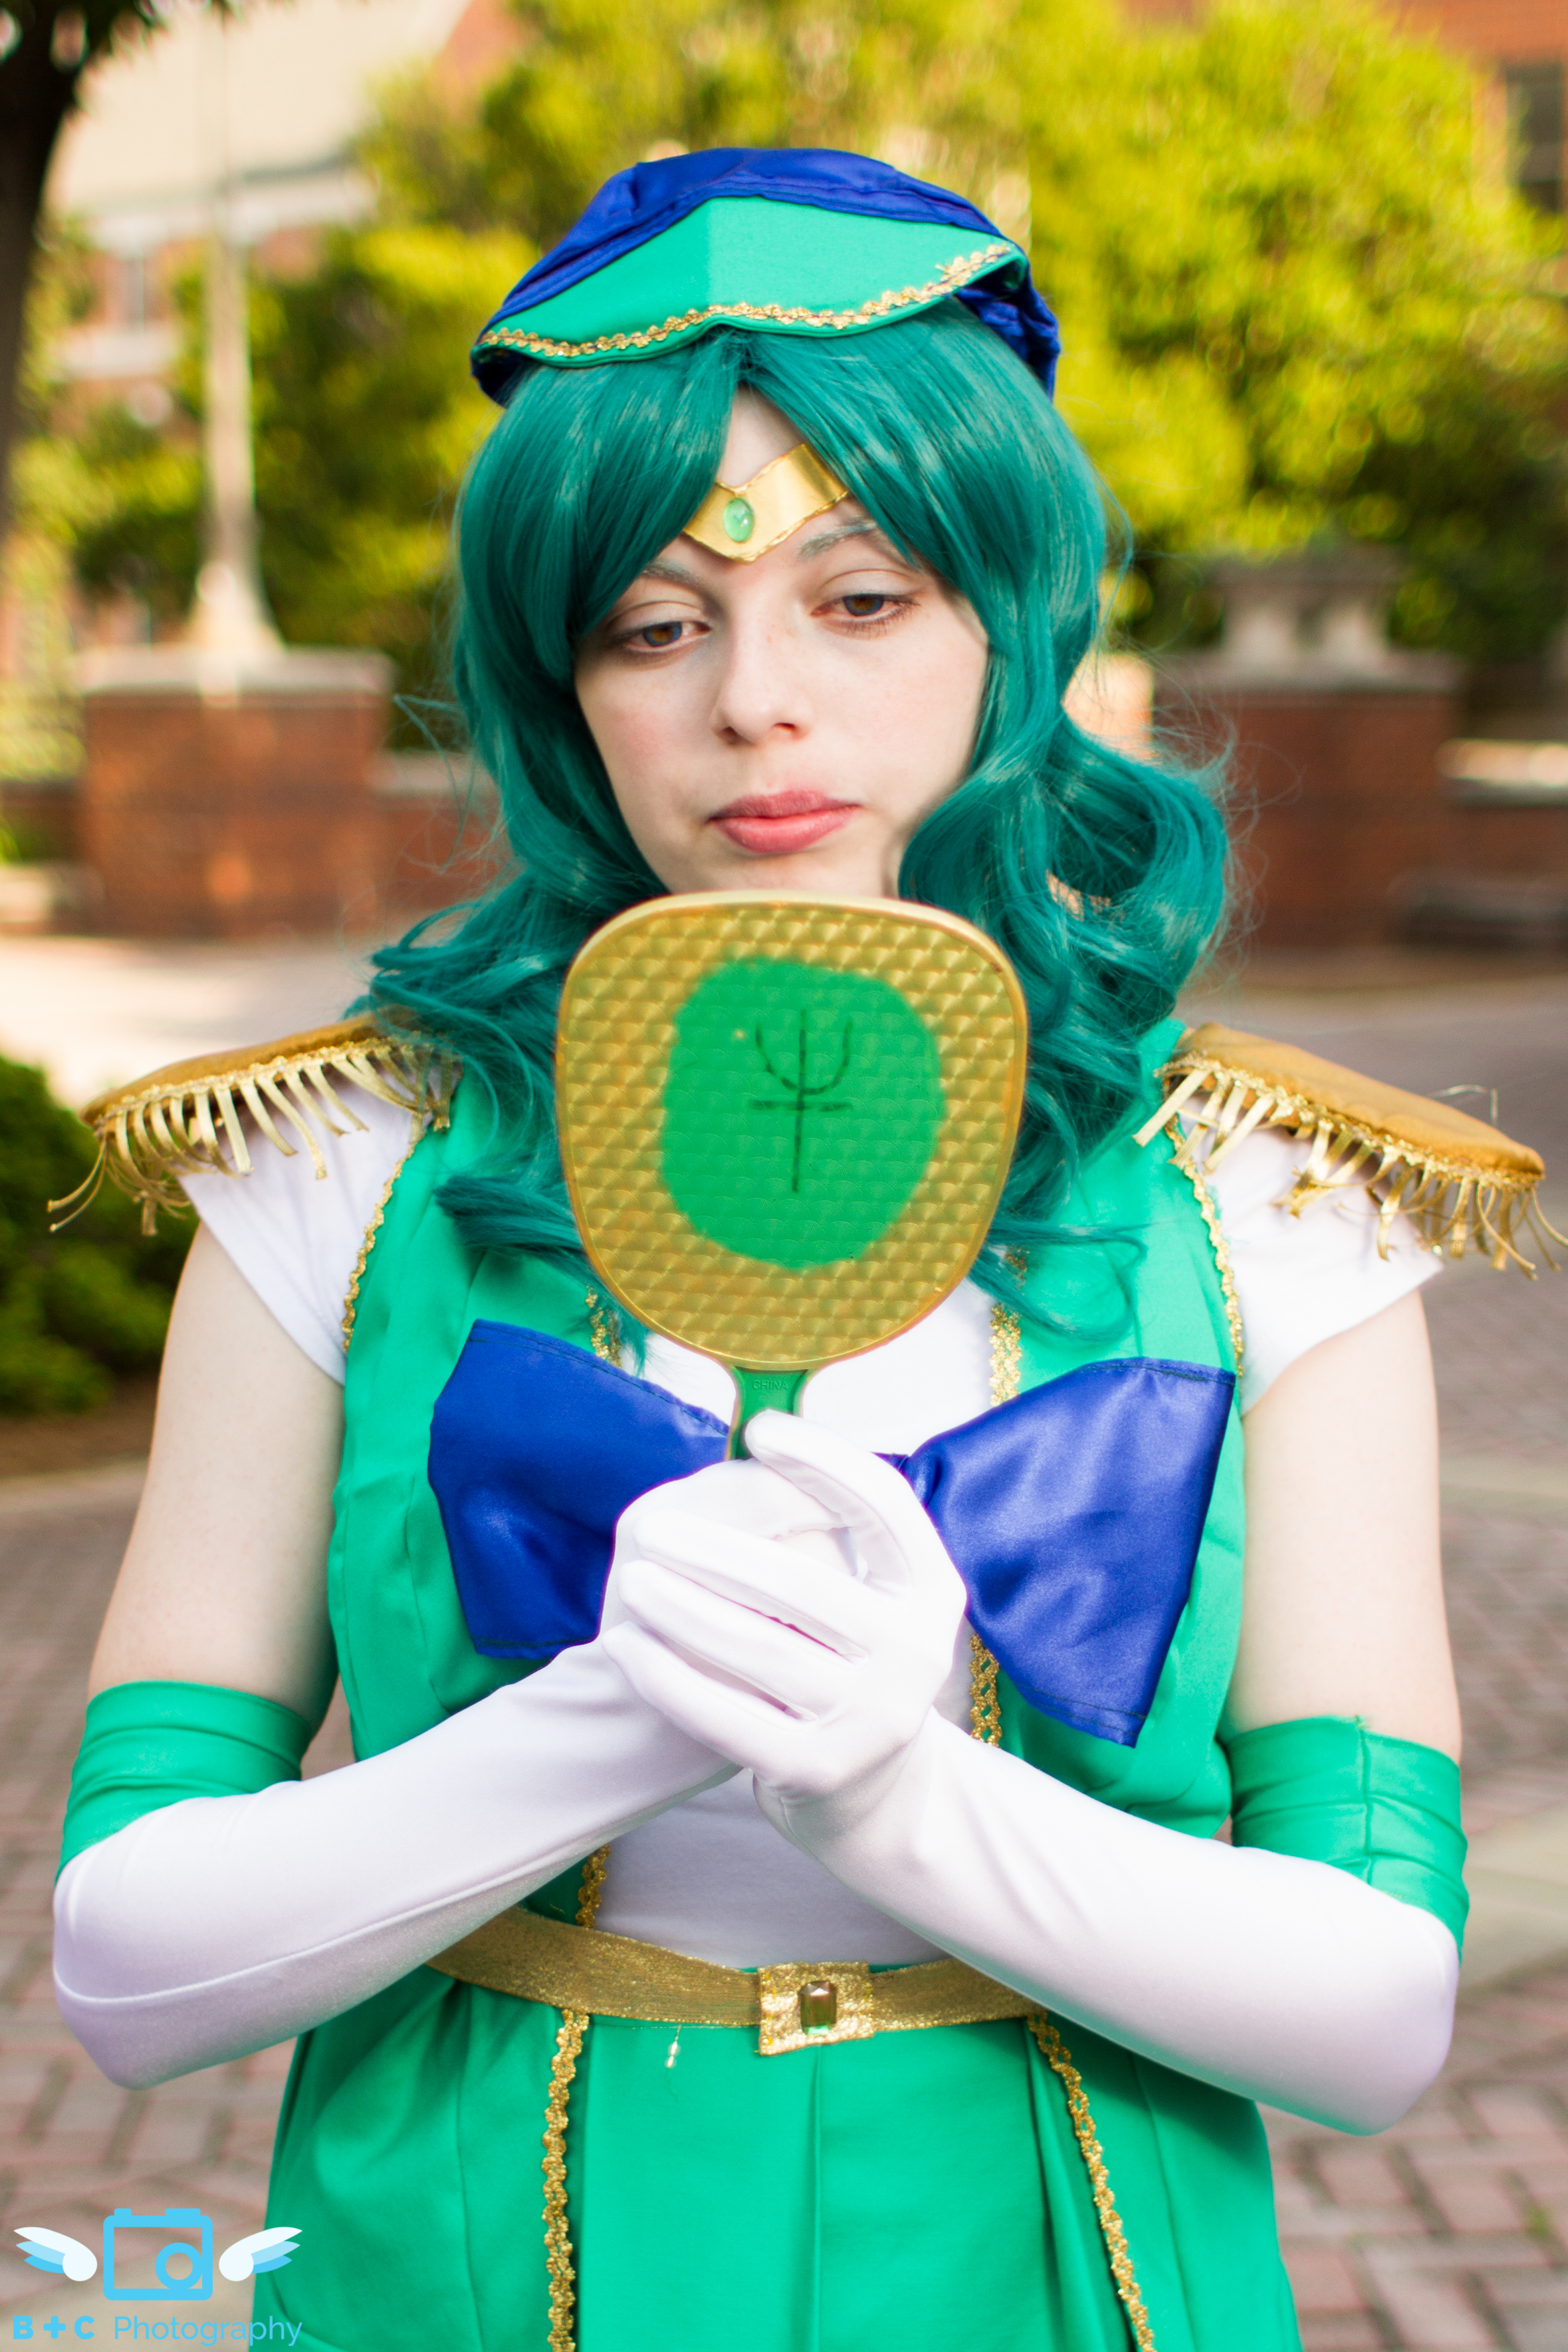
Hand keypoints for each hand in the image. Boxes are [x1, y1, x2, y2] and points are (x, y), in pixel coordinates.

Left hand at [601, 1411, 966, 1804]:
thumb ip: (826, 1530)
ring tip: (632, 1582)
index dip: (823, 1459)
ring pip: (758, 1647)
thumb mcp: (866, 1596)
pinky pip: (727, 1716)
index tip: (761, 1430)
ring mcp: (871, 1717)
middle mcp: (915, 1653)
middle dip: (715, 1550)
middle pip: (802, 1581)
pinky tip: (628, 1647)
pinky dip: (669, 1678)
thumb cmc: (844, 1661)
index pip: (882, 1504)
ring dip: (682, 1609)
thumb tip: (762, 1444)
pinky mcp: (818, 1769)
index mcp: (932, 1591)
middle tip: (652, 1530)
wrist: (865, 1791)